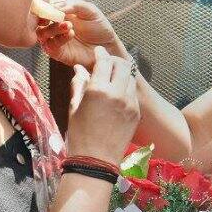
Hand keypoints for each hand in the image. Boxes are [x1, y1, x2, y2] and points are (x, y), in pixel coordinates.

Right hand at [36, 0, 126, 69]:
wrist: (108, 47)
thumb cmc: (99, 27)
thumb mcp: (90, 10)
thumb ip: (74, 4)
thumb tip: (56, 6)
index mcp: (58, 10)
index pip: (41, 2)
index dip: (39, 0)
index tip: (46, 0)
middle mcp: (53, 24)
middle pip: (35, 19)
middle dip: (42, 15)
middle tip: (54, 14)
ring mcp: (54, 38)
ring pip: (41, 33)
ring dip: (53, 27)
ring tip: (68, 25)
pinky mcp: (58, 52)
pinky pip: (51, 46)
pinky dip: (60, 38)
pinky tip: (71, 33)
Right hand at [66, 46, 139, 162]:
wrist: (96, 160)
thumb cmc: (79, 134)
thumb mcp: (74, 107)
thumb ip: (79, 84)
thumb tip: (79, 68)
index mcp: (98, 90)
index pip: (104, 61)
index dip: (100, 53)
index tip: (98, 52)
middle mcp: (117, 93)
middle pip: (122, 65)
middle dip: (114, 61)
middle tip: (106, 63)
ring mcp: (129, 103)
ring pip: (130, 77)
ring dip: (121, 74)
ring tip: (112, 78)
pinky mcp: (136, 112)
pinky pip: (133, 93)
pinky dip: (126, 88)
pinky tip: (117, 94)